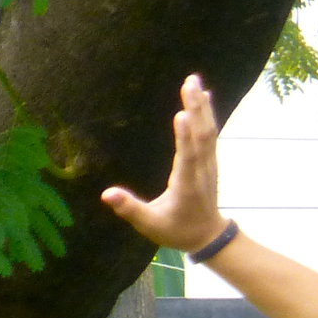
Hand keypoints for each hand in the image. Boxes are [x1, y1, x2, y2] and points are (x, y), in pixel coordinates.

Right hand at [100, 73, 230, 252]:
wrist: (209, 237)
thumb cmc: (177, 230)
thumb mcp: (151, 225)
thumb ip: (130, 209)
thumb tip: (107, 195)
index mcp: (186, 185)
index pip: (188, 159)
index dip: (185, 138)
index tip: (182, 115)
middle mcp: (202, 171)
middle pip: (201, 137)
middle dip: (196, 109)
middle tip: (190, 82)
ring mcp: (209, 165)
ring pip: (208, 132)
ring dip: (202, 106)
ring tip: (195, 80)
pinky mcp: (210, 161)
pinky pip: (210, 134)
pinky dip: (207, 114)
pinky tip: (204, 95)